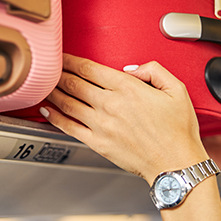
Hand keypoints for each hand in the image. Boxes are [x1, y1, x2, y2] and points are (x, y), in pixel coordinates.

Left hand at [41, 54, 208, 184]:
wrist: (176, 164)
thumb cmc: (178, 131)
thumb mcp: (176, 90)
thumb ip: (154, 71)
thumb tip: (131, 69)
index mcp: (128, 88)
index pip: (90, 69)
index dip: (72, 61)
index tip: (62, 57)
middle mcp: (110, 104)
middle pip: (74, 83)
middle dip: (58, 73)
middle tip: (48, 67)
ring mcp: (101, 124)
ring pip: (68, 103)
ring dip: (53, 92)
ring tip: (43, 85)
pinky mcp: (97, 143)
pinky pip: (69, 127)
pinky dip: (54, 117)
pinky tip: (46, 111)